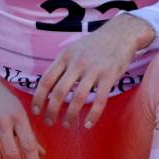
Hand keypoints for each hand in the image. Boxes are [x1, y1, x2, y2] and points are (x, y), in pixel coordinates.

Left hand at [31, 13, 152, 128]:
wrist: (121, 33)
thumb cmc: (95, 44)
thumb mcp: (74, 49)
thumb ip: (62, 65)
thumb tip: (47, 87)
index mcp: (65, 56)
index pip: (46, 80)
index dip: (38, 98)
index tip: (36, 111)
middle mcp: (77, 63)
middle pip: (59, 92)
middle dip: (51, 111)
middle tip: (49, 122)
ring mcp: (94, 70)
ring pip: (77, 98)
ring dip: (70, 115)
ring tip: (67, 125)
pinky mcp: (110, 76)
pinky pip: (99, 100)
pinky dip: (93, 115)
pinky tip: (88, 124)